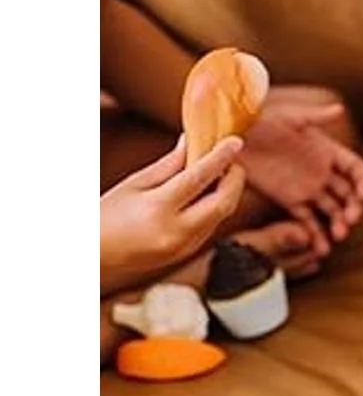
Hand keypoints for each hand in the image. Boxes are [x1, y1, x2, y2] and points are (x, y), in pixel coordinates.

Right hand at [100, 137, 244, 293]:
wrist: (94, 254)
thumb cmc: (107, 213)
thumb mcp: (134, 183)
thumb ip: (168, 165)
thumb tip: (191, 141)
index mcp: (158, 209)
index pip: (198, 178)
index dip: (220, 158)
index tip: (235, 142)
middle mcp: (177, 231)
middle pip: (223, 203)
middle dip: (234, 179)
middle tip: (232, 160)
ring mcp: (185, 246)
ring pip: (221, 216)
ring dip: (227, 193)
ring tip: (221, 173)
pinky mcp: (187, 254)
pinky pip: (210, 226)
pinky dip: (215, 207)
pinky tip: (209, 194)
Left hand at [240, 101, 362, 252]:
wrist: (232, 136)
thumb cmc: (260, 119)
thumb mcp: (288, 117)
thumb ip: (315, 117)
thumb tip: (340, 109)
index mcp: (326, 150)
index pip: (355, 169)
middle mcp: (322, 172)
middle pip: (348, 194)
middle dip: (354, 208)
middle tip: (351, 219)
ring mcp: (308, 188)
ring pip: (332, 211)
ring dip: (340, 224)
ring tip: (339, 235)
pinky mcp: (291, 202)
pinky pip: (308, 221)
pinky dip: (316, 236)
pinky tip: (322, 249)